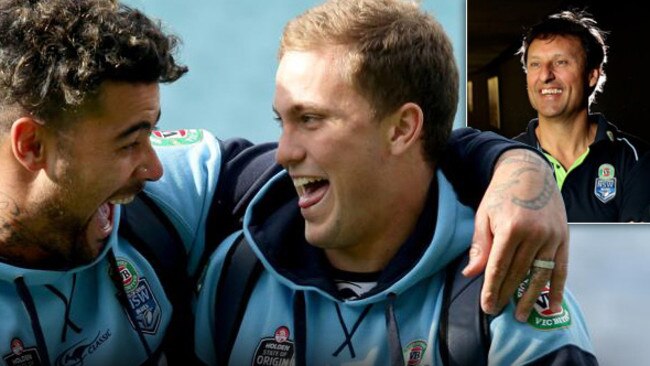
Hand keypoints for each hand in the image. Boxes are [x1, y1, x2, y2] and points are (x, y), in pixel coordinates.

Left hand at [462, 149, 567, 320]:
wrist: (530, 172)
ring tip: (520, 315)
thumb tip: (471, 273)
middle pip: (518, 273)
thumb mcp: (484, 215)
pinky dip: (557, 289)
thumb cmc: (502, 194)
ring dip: (529, 297)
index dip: (492, 289)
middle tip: (497, 312)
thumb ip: (480, 245)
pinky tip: (552, 306)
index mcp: (510, 228)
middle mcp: (533, 234)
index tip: (487, 306)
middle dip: (506, 294)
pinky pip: (561, 269)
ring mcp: (552, 237)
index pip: (499, 267)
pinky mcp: (563, 238)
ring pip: (539, 275)